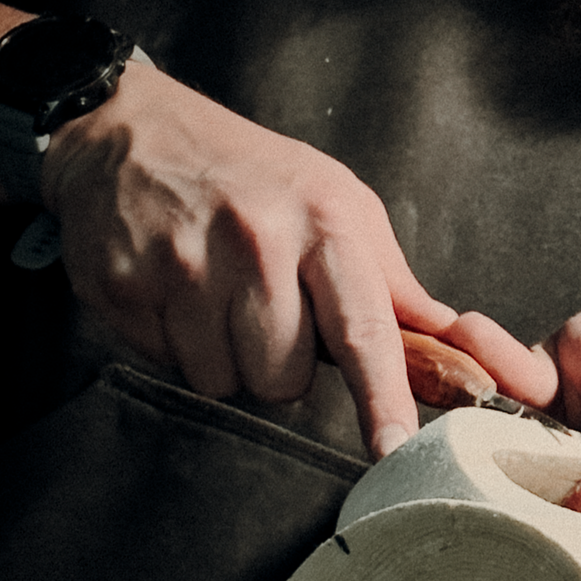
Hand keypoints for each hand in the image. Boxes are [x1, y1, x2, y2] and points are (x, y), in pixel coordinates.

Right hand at [40, 63, 553, 455]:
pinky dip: (178, 344)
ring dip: (228, 357)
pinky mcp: (127, 288)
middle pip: (284, 377)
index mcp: (325, 223)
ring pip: (228, 382)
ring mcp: (187, 266)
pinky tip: (177, 293)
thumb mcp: (337, 204)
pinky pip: (171, 366)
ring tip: (219, 296)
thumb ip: (391, 284)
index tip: (393, 447)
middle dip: (280, 362)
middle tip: (265, 307)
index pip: (363, 330)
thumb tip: (453, 348)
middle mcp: (258, 243)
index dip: (382, 396)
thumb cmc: (253, 177)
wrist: (133, 133)